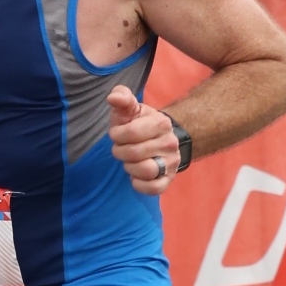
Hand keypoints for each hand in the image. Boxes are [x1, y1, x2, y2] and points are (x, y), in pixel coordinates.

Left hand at [108, 83, 180, 197]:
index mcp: (161, 123)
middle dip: (119, 152)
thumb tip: (113, 97)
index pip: (131, 132)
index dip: (116, 135)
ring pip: (146, 171)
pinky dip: (139, 184)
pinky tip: (135, 176)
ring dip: (129, 168)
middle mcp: (170, 143)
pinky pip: (153, 189)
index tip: (116, 134)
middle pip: (134, 153)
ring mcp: (171, 162)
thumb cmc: (138, 124)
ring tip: (129, 162)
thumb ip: (122, 99)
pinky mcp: (169, 179)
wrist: (160, 139)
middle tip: (120, 149)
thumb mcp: (131, 109)